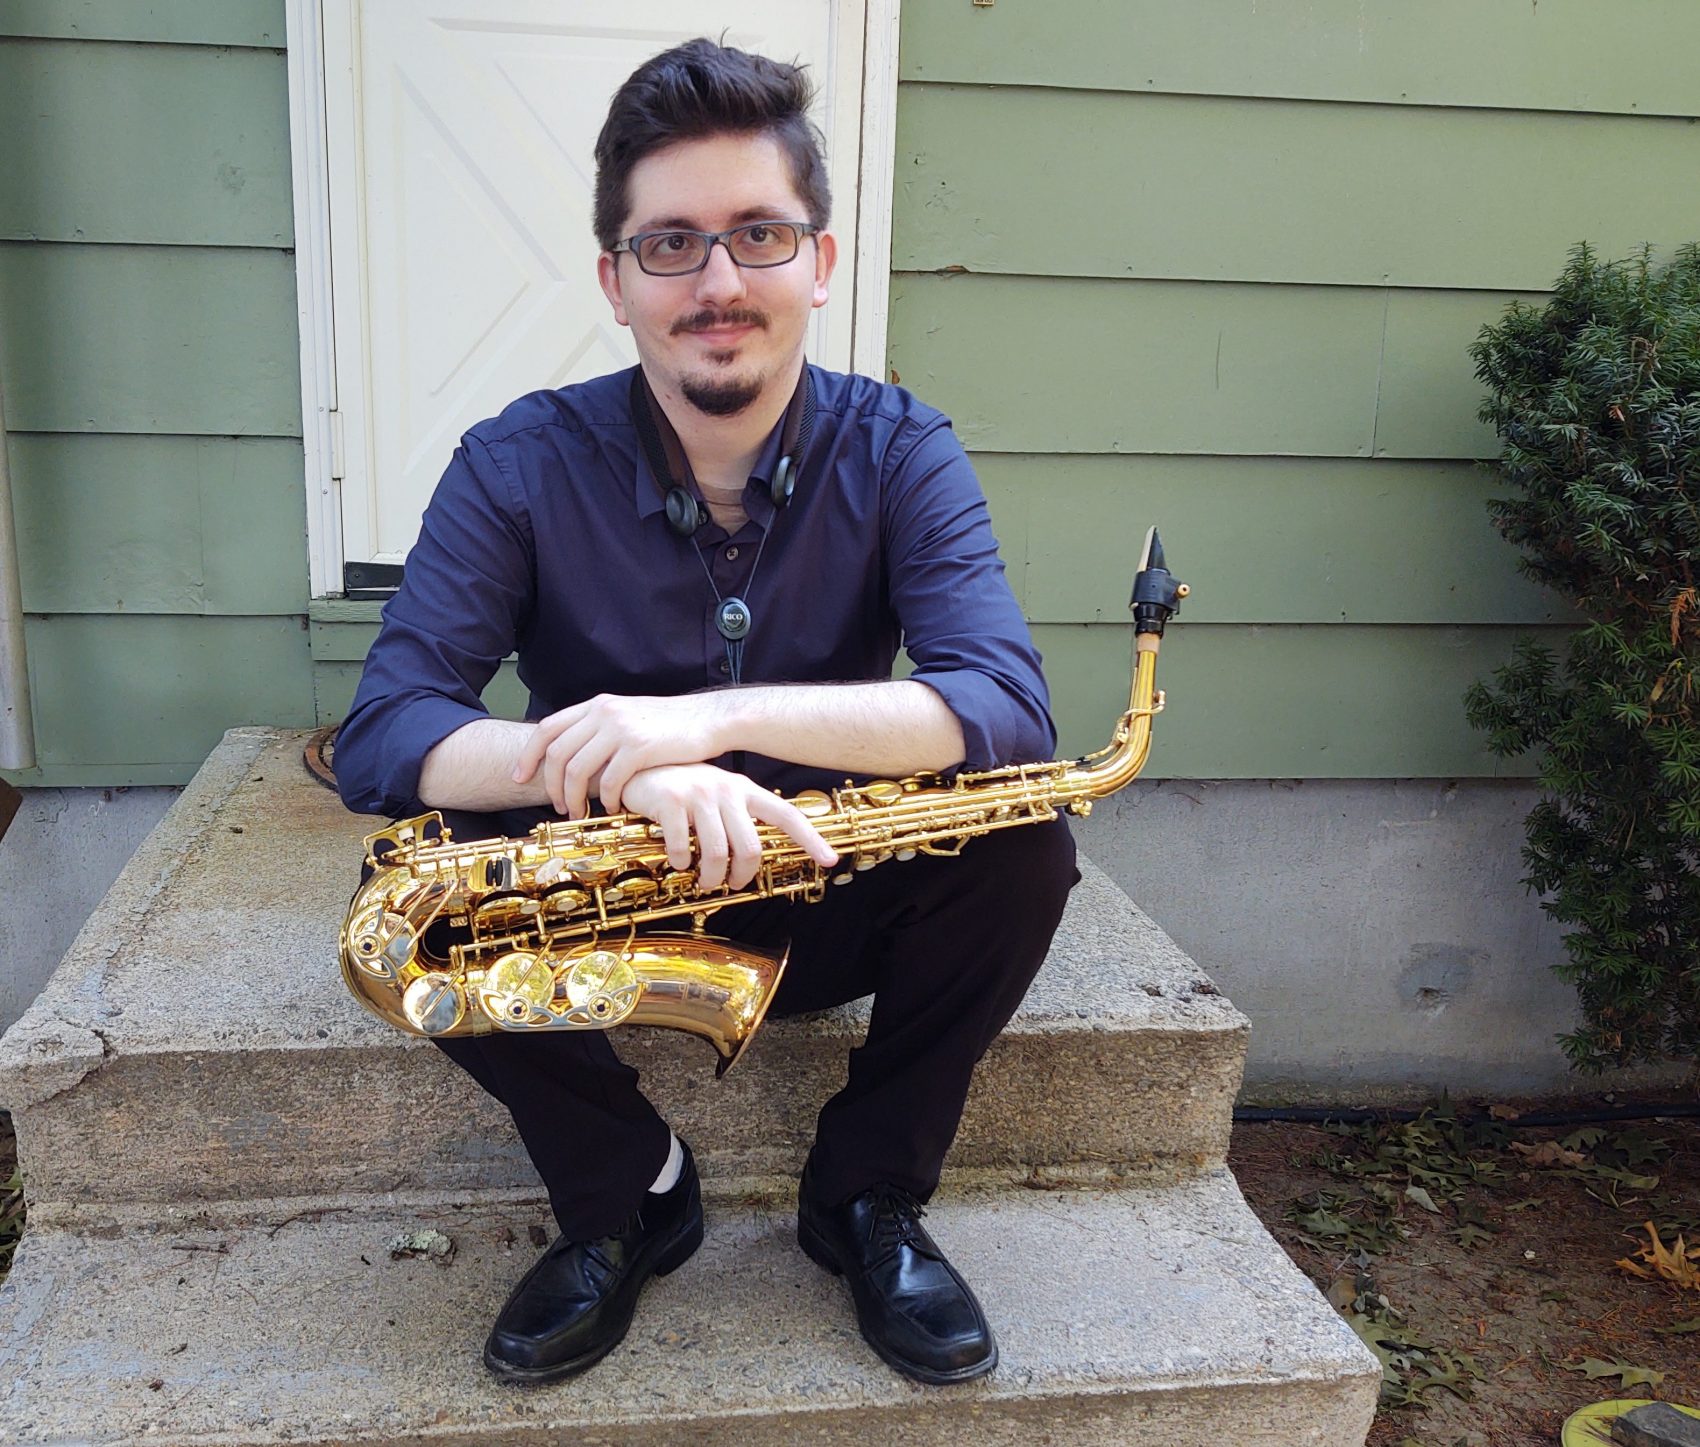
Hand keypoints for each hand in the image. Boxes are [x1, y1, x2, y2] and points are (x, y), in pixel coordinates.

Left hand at [511, 693, 728, 818]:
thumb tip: (575, 752)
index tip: (521, 777)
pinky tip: (611, 807)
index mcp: (598, 705)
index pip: (548, 728)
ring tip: (579, 812)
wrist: (709, 719)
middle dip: (550, 785)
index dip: (529, 755)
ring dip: (572, 797)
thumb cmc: (670, 725)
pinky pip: (608, 780)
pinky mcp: (640, 748)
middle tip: (556, 805)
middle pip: (556, 753)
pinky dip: (604, 799)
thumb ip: (601, 728)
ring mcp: (621, 729)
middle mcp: (604, 713)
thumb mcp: (629, 716)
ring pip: (576, 769)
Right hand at [618, 764, 837, 890]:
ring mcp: (699, 795)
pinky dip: (680, 863)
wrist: (640, 764)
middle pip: (750, 847)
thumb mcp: (718, 796)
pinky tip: (677, 861)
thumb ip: (738, 820)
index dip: (811, 839)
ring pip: (716, 853)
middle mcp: (727, 790)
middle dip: (742, 875)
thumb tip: (752, 860)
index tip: (829, 861)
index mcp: (745, 790)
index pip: (787, 815)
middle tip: (731, 883)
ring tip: (704, 880)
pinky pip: (682, 848)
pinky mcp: (671, 801)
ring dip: (710, 877)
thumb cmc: (682, 787)